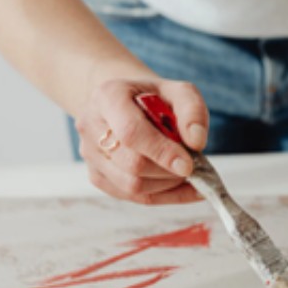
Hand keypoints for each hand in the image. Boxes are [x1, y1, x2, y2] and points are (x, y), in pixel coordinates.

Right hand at [75, 78, 208, 204]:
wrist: (127, 104)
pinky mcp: (96, 175)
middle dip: (168, 171)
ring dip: (167, 185)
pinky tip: (182, 187)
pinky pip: (131, 196)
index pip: (131, 132)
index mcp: (108, 96)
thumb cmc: (154, 97)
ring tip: (187, 173)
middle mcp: (91, 126)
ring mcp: (90, 154)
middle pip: (132, 164)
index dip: (162, 152)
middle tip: (194, 166)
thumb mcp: (179, 92)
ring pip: (130, 185)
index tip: (188, 165)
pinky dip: (163, 196)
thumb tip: (197, 142)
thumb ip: (192, 111)